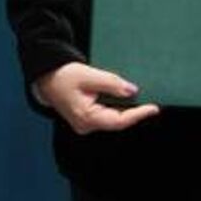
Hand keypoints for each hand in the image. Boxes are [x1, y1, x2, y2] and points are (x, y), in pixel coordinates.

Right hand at [34, 62, 160, 134]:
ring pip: (112, 119)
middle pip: (117, 121)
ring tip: (142, 101)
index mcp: (86, 117)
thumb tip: (132, 91)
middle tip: (152, 103)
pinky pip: (106, 116)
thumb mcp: (88, 75)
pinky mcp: (86, 119)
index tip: (153, 108)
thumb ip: (111, 83)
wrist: (47, 78)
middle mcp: (86, 126)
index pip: (119, 121)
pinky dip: (117, 108)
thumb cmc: (64, 76)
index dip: (138, 115)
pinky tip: (125, 100)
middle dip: (134, 113)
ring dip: (126, 110)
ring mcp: (86, 124)